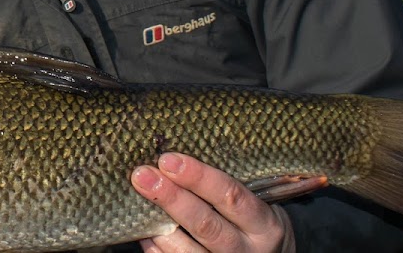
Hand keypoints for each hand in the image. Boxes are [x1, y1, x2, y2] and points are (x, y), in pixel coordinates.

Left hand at [131, 153, 293, 252]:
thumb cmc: (255, 222)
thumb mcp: (256, 203)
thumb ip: (227, 188)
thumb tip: (176, 160)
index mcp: (264, 225)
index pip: (231, 196)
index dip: (199, 177)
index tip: (168, 160)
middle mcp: (246, 250)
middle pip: (206, 225)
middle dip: (172, 198)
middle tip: (143, 176)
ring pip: (187, 250)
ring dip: (158, 224)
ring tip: (138, 200)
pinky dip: (155, 245)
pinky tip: (143, 227)